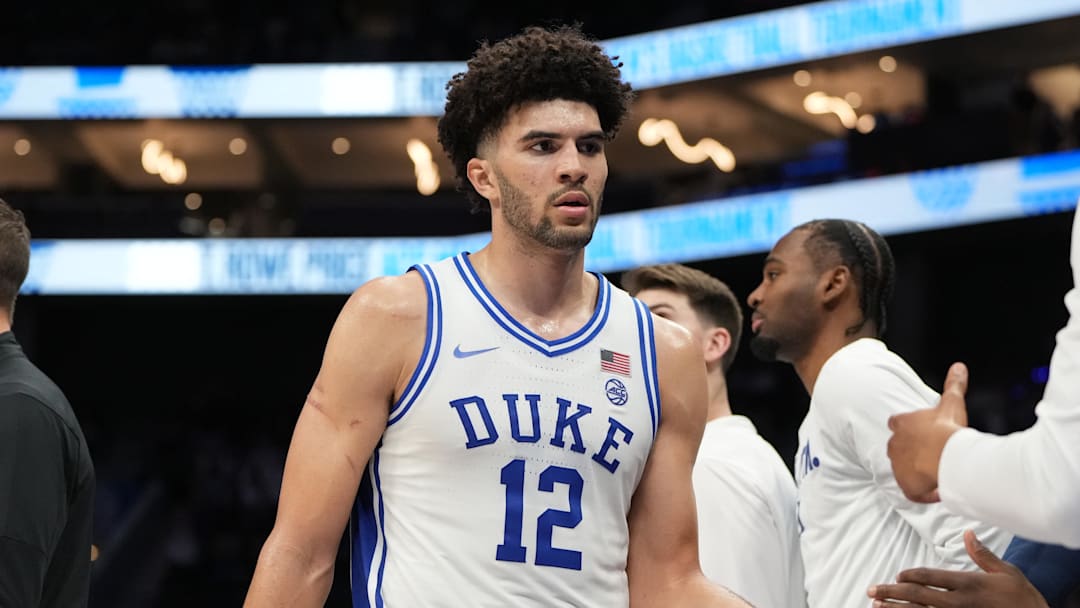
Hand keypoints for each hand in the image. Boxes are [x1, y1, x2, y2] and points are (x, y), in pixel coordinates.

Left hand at [867, 530, 1047, 607]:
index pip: (931, 577)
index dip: (911, 575)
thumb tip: (967, 533)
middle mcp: (960, 602)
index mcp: (969, 583)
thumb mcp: (1006, 572)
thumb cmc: (1022, 597)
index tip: (898, 576)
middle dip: (892, 592)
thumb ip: (982, 555)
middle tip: (871, 590)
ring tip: (877, 606)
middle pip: (919, 596)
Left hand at [886, 361, 968, 502]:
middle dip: (913, 451)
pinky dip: (924, 492)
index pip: (897, 424)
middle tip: (933, 454)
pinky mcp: (906, 487)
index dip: (909, 429)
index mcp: (901, 424)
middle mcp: (894, 445)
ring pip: (905, 470)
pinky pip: (913, 491)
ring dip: (918, 472)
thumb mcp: (951, 404)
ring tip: (939, 472)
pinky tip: (939, 489)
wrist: (949, 458)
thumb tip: (959, 366)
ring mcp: (898, 467)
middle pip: (899, 448)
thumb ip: (953, 385)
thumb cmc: (948, 429)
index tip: (924, 433)